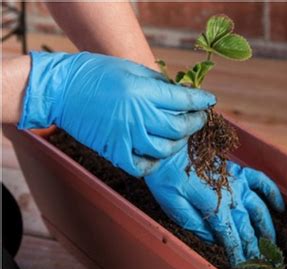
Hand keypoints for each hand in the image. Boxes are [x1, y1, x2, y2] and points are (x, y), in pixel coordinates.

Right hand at [18, 51, 214, 176]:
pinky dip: (153, 164)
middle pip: (178, 129)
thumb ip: (156, 84)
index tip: (210, 102)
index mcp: (143, 91)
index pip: (183, 101)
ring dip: (176, 146)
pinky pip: (142, 166)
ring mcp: (126, 136)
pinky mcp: (115, 151)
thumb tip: (179, 94)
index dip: (200, 103)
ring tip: (178, 138)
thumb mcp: (129, 69)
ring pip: (164, 150)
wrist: (61, 89)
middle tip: (197, 120)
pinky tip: (155, 155)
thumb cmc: (95, 74)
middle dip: (193, 125)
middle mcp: (138, 116)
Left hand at [145, 147, 284, 265]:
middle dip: (254, 246)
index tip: (242, 267)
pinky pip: (262, 182)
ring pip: (259, 209)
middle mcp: (231, 195)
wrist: (169, 148)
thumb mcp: (172, 206)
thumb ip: (195, 224)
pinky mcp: (238, 172)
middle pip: (247, 226)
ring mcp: (237, 183)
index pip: (230, 235)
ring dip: (267, 228)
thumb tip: (214, 240)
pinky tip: (279, 208)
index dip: (237, 253)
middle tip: (260, 262)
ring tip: (271, 243)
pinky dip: (273, 194)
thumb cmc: (166, 177)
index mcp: (214, 206)